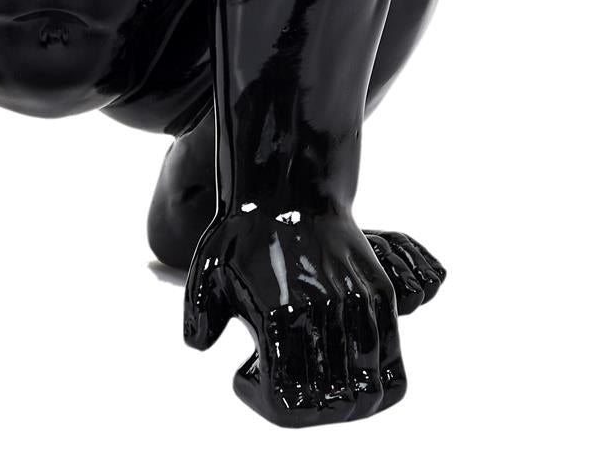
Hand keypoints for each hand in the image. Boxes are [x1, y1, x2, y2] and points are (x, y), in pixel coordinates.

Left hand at [184, 206, 403, 424]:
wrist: (288, 185)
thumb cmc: (242, 232)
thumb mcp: (206, 271)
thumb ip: (199, 317)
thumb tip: (202, 347)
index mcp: (278, 315)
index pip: (287, 404)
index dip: (266, 403)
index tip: (249, 371)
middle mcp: (322, 313)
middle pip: (330, 406)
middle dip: (305, 408)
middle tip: (282, 375)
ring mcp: (355, 304)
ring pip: (368, 391)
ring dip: (342, 399)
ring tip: (314, 372)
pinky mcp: (378, 292)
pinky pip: (393, 359)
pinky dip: (375, 379)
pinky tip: (344, 362)